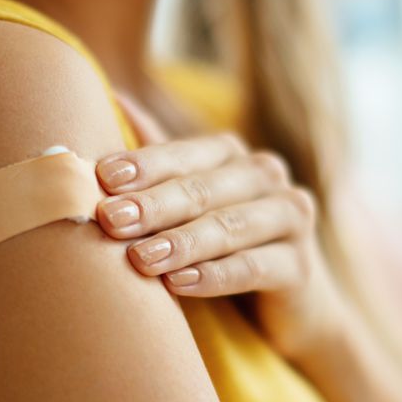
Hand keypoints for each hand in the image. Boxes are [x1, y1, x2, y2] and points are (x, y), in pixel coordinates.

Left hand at [93, 92, 346, 358]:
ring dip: (181, 242)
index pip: (183, 154)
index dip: (144, 164)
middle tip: (110, 220)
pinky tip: (178, 284)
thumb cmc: (219, 244)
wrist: (281, 305)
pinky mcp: (300, 266)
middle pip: (202, 189)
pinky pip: (253, 268)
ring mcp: (289, 217)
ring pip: (228, 227)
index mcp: (230, 154)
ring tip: (139, 258)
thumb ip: (157, 157)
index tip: (101, 177)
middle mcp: (265, 175)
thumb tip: (113, 96)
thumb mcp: (186, 200)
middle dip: (153, 204)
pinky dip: (214, 277)